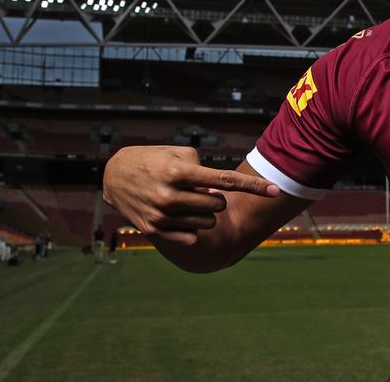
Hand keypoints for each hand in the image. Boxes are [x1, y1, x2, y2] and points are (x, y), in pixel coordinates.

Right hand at [102, 145, 278, 245]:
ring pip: (207, 221)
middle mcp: (171, 195)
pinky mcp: (155, 230)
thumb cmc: (154, 159)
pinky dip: (192, 225)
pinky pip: (192, 235)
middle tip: (199, 189)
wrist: (114, 176)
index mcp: (179, 173)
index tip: (275, 190)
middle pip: (218, 204)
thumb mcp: (177, 154)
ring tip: (186, 200)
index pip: (224, 180)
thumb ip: (203, 168)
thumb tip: (219, 189)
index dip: (253, 187)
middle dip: (215, 197)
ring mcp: (162, 215)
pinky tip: (178, 214)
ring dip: (204, 211)